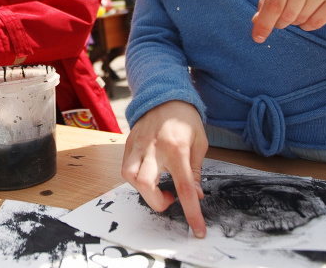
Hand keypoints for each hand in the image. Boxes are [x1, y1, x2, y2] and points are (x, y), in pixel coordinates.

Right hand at [121, 101, 207, 237]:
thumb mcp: (200, 143)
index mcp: (177, 148)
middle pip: (145, 185)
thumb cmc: (185, 119)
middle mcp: (154, 148)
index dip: (192, 212)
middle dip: (157, 203)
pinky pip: (125, 167)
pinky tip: (148, 174)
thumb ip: (196, 170)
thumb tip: (196, 195)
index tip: (198, 230)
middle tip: (170, 199)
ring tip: (156, 186)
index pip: (185, 188)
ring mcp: (138, 145)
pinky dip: (135, 178)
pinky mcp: (128, 144)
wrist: (165, 95)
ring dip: (143, 190)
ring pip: (129, 177)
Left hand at [251, 0, 325, 43]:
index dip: (264, 24)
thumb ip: (266, 2)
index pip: (273, 5)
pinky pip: (316, 24)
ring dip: (295, 22)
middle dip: (281, 22)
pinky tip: (310, 13)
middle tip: (283, 17)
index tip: (258, 38)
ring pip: (302, 20)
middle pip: (287, 15)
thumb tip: (256, 22)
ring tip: (299, 8)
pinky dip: (308, 25)